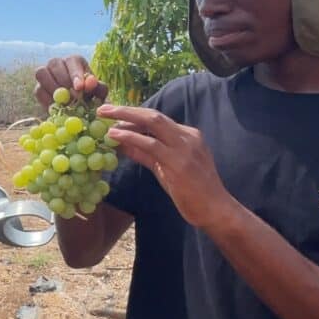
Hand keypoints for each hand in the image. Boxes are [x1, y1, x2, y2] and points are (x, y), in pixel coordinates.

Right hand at [34, 55, 108, 107]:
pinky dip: (47, 99)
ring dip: (53, 88)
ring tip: (65, 102)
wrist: (80, 109)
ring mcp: (46, 74)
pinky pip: (38, 90)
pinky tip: (57, 107)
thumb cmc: (91, 96)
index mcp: (75, 60)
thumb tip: (90, 82)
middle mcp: (58, 63)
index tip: (79, 88)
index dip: (75, 74)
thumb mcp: (98, 93)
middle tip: (72, 98)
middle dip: (63, 82)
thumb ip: (98, 87)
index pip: (72, 62)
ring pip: (42, 73)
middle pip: (55, 64)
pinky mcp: (39, 87)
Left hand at [97, 104, 235, 229]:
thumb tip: (122, 144)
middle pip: (153, 115)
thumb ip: (146, 154)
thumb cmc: (192, 192)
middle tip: (104, 108)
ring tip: (104, 117)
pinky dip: (131, 137)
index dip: (133, 114)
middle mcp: (187, 136)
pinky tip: (114, 135)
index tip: (113, 114)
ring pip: (152, 122)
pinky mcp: (178, 162)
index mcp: (188, 135)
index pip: (157, 119)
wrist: (215, 210)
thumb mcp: (166, 168)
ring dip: (125, 117)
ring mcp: (184, 148)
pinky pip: (151, 144)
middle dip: (127, 109)